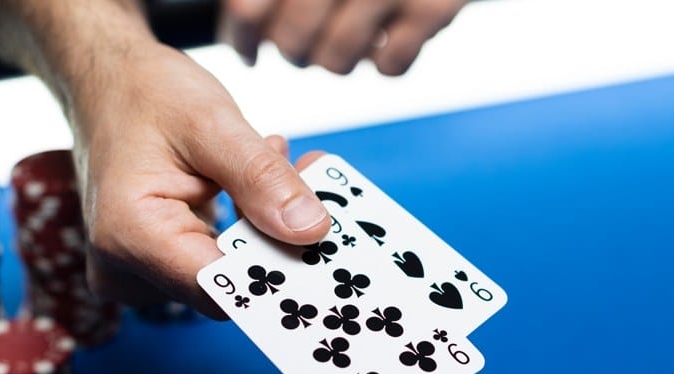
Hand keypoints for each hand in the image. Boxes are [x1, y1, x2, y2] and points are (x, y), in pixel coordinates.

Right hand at [71, 43, 330, 317]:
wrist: (105, 82)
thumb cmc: (144, 94)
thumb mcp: (212, 123)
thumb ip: (262, 179)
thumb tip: (312, 231)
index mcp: (130, 238)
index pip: (224, 290)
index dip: (279, 270)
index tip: (324, 235)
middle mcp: (127, 271)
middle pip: (232, 284)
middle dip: (279, 237)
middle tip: (309, 174)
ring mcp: (139, 274)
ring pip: (232, 272)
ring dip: (265, 224)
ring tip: (276, 160)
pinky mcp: (157, 266)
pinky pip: (218, 261)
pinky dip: (247, 225)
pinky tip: (254, 180)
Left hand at [220, 0, 466, 74]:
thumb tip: (241, 31)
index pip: (248, 10)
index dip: (241, 38)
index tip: (248, 51)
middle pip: (292, 43)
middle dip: (296, 52)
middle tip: (307, 42)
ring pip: (337, 61)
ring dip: (339, 59)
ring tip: (351, 37)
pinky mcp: (432, 8)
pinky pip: (392, 66)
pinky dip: (387, 63)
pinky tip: (387, 40)